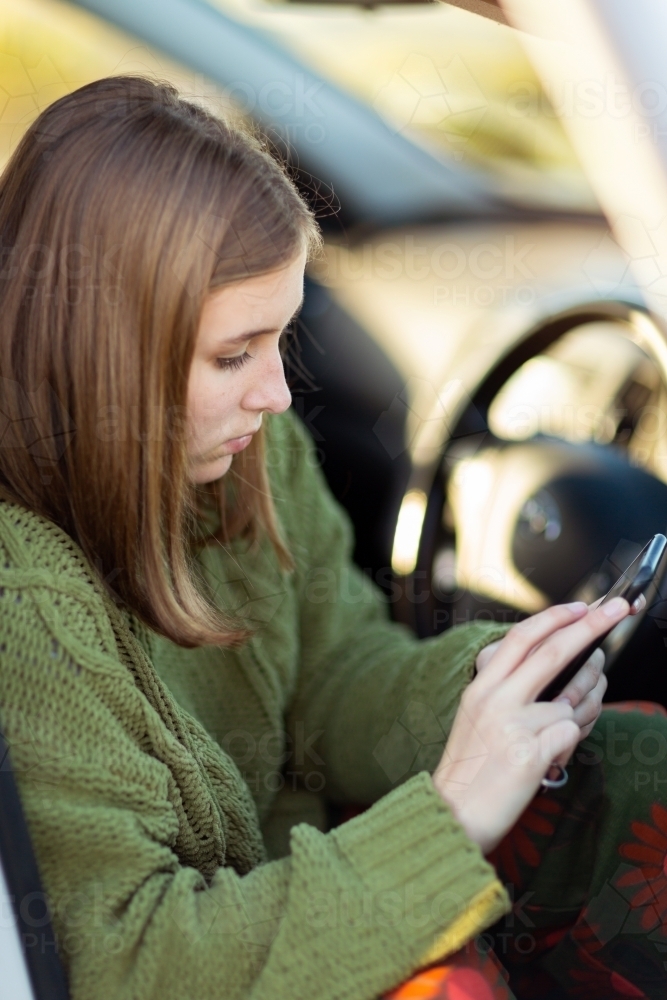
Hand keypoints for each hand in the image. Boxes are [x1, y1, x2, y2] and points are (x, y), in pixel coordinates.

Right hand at [432, 597, 630, 854]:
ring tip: (577, 716)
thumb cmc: (471, 769)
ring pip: (570, 703)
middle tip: (618, 610)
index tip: (582, 607)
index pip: (521, 638)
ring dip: (584, 709)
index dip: (554, 618)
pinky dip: (568, 748)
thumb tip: (557, 668)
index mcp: (481, 688)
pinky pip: (569, 736)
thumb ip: (507, 691)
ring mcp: (512, 727)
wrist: (453, 814)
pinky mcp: (529, 755)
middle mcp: (494, 700)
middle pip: (552, 652)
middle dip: (591, 627)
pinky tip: (550, 759)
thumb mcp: (476, 717)